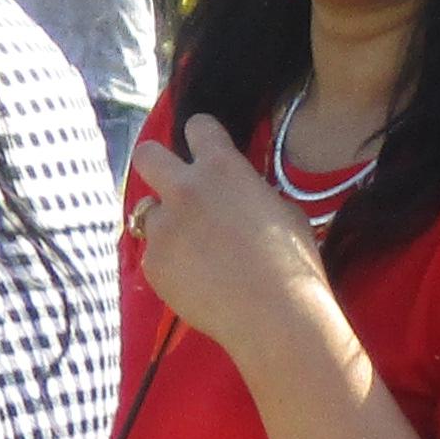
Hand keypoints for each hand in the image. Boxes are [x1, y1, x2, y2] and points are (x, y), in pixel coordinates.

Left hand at [120, 117, 336, 361]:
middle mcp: (183, 190)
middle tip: (172, 182)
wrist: (272, 312)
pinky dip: (170, 260)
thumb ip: (248, 192)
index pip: (198, 127)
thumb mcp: (282, 209)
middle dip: (157, 163)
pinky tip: (197, 278)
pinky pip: (154, 252)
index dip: (203, 136)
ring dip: (167, 222)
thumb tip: (235, 194)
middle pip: (146, 155)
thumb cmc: (293, 259)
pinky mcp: (151, 262)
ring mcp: (162, 228)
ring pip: (148, 212)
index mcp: (221, 168)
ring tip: (197, 248)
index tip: (206, 147)